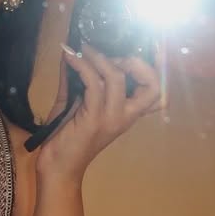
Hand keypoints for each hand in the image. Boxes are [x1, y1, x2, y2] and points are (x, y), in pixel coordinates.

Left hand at [35, 42, 161, 181]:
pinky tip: (69, 56)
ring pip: (116, 77)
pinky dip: (81, 65)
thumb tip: (72, 50)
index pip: (157, 93)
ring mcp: (111, 118)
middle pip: (151, 86)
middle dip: (132, 61)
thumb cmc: (66, 137)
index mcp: (127, 113)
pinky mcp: (94, 119)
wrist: (57, 167)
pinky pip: (93, 83)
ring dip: (98, 57)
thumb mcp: (74, 102)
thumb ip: (76, 79)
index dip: (151, 70)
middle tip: (104, 53)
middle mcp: (125, 116)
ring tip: (82, 48)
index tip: (128, 53)